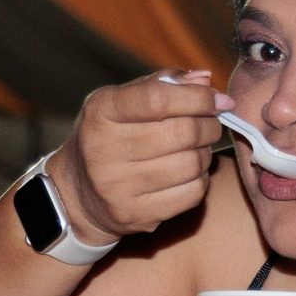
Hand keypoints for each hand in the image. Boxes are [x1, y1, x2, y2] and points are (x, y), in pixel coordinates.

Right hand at [52, 70, 230, 242]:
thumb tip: (205, 80)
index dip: (198, 98)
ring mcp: (118, 187)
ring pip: (191, 164)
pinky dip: (201, 180)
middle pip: (182, 132)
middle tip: (211, 124)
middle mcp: (104, 149)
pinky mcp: (135, 215)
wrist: (78, 193)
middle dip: (209, 125)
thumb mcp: (122, 100)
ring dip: (206, 153)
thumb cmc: (110, 135)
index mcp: (101, 112)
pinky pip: (192, 194)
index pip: (159, 99)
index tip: (218, 100)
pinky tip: (191, 173)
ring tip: (198, 148)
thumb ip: (163, 84)